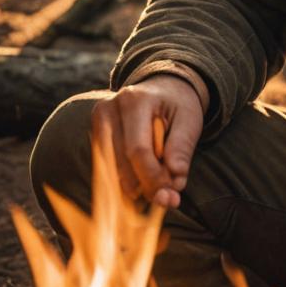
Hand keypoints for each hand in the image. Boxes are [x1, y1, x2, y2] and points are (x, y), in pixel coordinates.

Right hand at [91, 74, 206, 208]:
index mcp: (135, 100)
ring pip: (111, 168)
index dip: (153, 177)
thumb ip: (182, 149)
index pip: (138, 149)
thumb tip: (174, 183)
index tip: (170, 195)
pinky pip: (107, 166)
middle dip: (145, 185)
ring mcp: (98, 121)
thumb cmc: (178, 104)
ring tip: (158, 188)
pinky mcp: (95, 133)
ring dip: (135, 185)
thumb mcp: (190, 120)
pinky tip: (143, 182)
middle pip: (121, 161)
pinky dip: (126, 179)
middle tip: (167, 198)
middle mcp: (109, 108)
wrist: (163, 88)